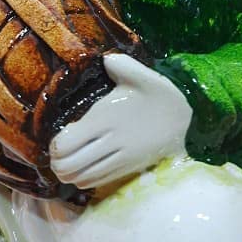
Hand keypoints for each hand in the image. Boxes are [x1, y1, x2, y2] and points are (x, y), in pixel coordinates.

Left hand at [49, 54, 191, 190]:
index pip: (65, 144)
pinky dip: (84, 179)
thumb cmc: (159, 95)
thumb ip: (121, 64)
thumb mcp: (142, 75)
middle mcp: (110, 141)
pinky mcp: (127, 169)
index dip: (55, 145)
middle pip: (68, 165)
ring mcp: (119, 158)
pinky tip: (83, 168)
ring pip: (81, 178)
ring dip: (69, 173)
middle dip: (57, 162)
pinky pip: (96, 182)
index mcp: (106, 118)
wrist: (185, 120)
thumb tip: (104, 58)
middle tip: (57, 154)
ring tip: (67, 162)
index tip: (58, 137)